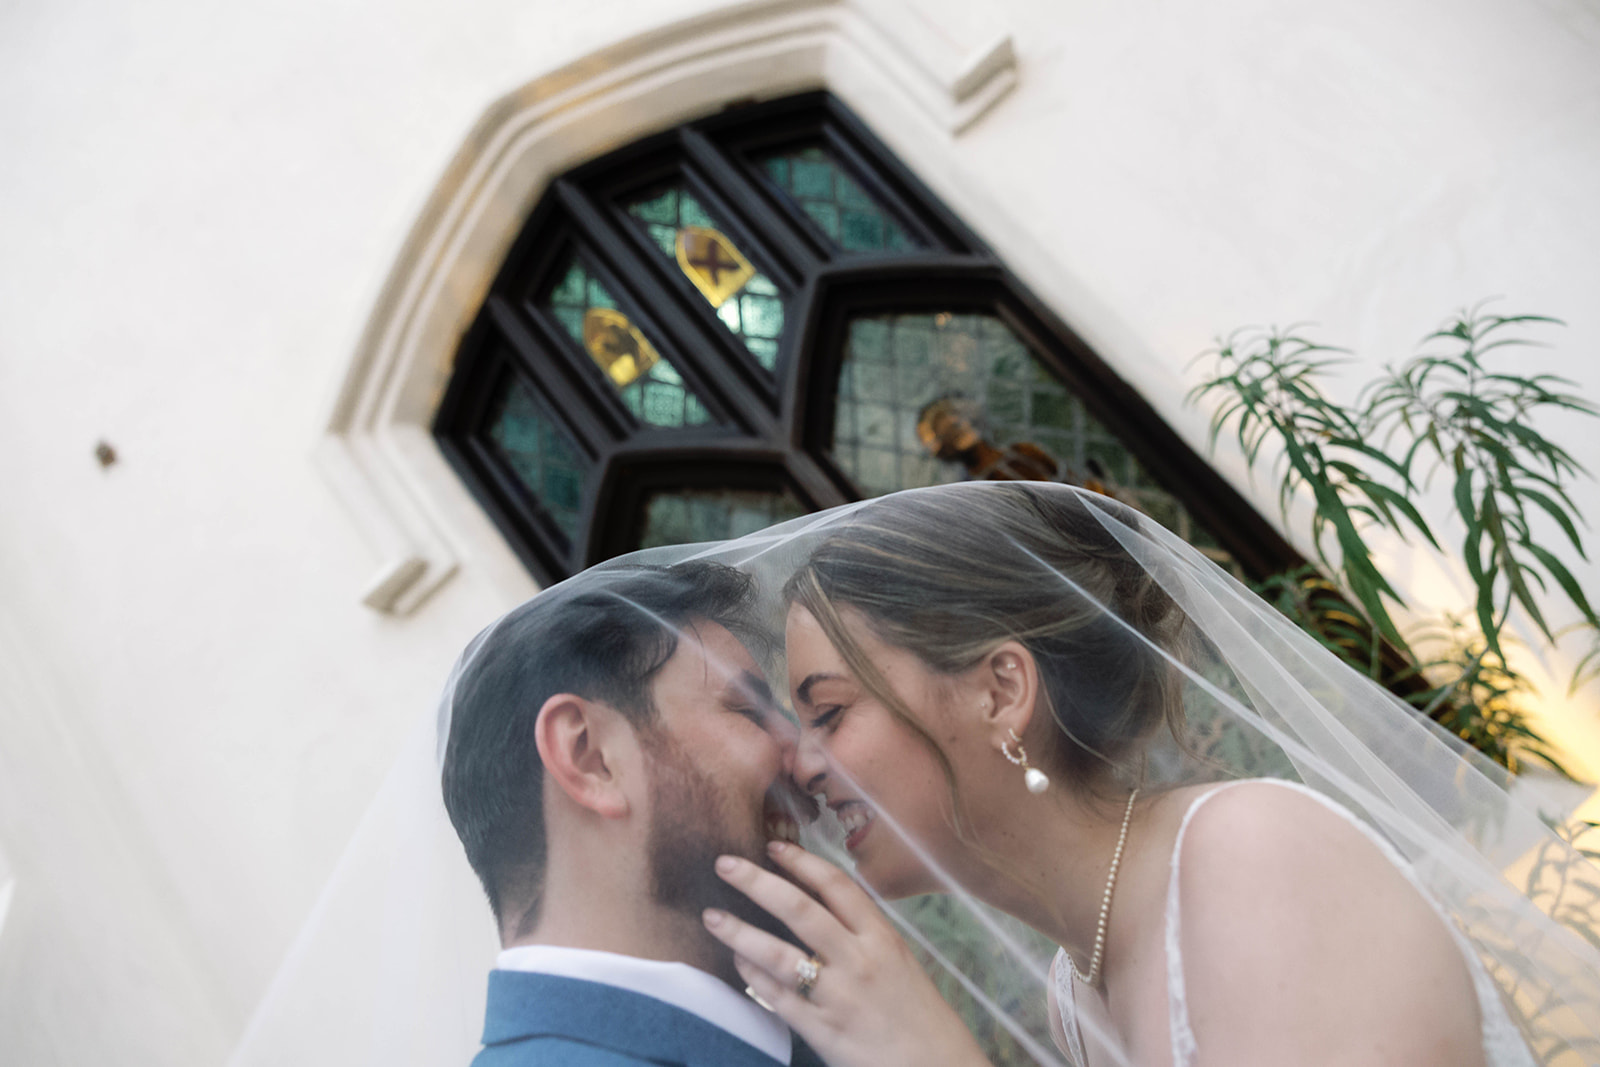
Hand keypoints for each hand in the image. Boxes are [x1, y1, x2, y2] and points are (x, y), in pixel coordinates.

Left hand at [702, 841, 990, 1066]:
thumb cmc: (921, 1016)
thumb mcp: (901, 963)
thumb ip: (864, 936)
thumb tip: (818, 906)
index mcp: (883, 938)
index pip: (837, 886)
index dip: (802, 862)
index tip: (773, 846)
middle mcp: (859, 961)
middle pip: (799, 910)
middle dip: (757, 883)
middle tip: (726, 863)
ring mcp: (838, 997)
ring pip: (778, 955)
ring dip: (740, 933)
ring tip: (712, 916)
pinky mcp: (823, 1031)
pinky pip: (778, 998)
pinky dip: (753, 978)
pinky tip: (737, 963)